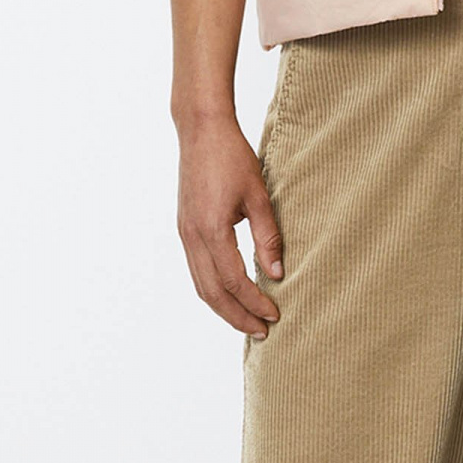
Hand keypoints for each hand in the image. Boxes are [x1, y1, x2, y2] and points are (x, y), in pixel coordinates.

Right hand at [176, 111, 283, 336]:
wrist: (201, 130)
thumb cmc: (233, 157)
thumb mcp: (259, 195)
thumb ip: (268, 236)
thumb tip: (277, 273)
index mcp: (211, 228)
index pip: (233, 280)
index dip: (254, 302)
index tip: (275, 314)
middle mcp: (192, 236)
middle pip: (211, 292)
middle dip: (237, 315)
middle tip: (262, 331)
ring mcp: (184, 233)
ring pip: (200, 284)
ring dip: (224, 307)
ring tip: (248, 320)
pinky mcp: (185, 228)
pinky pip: (196, 269)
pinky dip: (213, 289)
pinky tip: (231, 294)